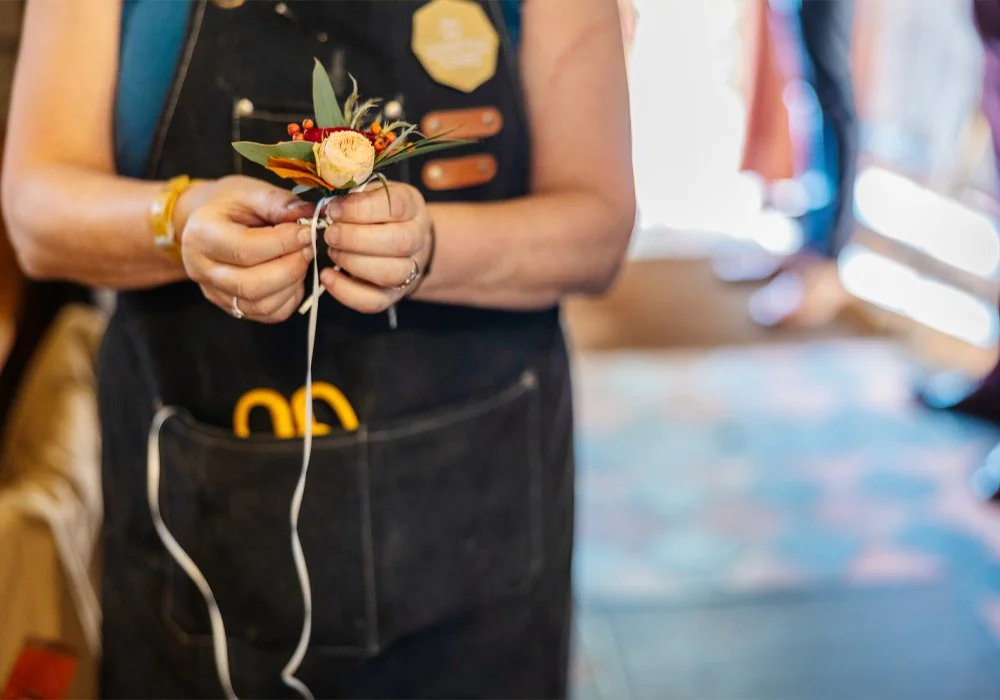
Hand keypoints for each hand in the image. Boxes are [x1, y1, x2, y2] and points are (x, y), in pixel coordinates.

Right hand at [178, 175, 316, 322]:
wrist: (207, 222)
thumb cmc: (228, 204)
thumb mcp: (249, 191)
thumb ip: (276, 202)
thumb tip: (307, 215)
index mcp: (202, 235)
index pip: (245, 249)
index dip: (283, 243)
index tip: (306, 232)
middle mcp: (202, 269)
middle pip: (252, 285)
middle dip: (290, 267)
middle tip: (308, 249)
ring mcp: (215, 292)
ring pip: (261, 304)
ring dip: (292, 284)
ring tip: (300, 260)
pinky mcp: (231, 307)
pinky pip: (267, 314)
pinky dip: (289, 299)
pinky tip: (293, 278)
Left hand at [320, 182, 433, 313]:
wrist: (402, 242)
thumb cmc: (377, 213)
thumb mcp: (370, 193)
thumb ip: (352, 194)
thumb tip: (326, 203)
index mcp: (412, 207)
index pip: (395, 206)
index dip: (361, 209)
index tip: (334, 209)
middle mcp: (417, 239)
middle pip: (398, 242)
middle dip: (355, 238)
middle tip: (330, 234)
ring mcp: (409, 270)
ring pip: (390, 273)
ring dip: (353, 263)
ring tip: (332, 251)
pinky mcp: (392, 295)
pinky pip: (374, 301)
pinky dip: (346, 292)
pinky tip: (328, 276)